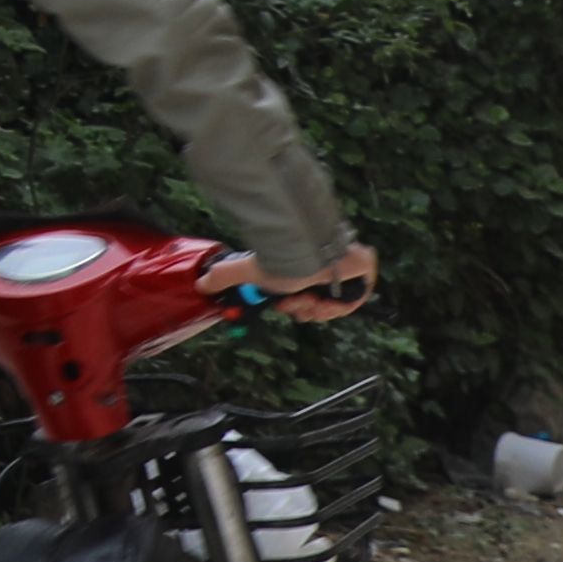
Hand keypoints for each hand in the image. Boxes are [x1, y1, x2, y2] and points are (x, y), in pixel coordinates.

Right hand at [212, 242, 378, 323]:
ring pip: (329, 306)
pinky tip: (323, 300)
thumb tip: (200, 283)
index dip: (290, 305)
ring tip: (308, 298)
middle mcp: (323, 271)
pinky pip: (348, 305)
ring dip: (314, 308)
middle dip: (300, 308)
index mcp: (301, 267)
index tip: (282, 304)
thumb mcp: (250, 271)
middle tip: (294, 301)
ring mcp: (344, 276)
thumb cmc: (287, 258)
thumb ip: (224, 277)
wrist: (317, 253)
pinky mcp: (362, 279)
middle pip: (313, 304)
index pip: (298, 295)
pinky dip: (334, 308)